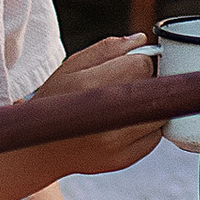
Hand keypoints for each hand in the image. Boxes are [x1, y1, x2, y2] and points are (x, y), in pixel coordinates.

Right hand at [38, 31, 167, 175]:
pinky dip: (147, 125)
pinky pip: (155, 135)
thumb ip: (108, 49)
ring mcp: (117, 143)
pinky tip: (125, 122)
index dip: (142, 60)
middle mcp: (106, 118)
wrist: (40, 151)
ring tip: (125, 102)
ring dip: (151, 103)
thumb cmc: (55, 101)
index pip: (142, 66)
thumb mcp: (71, 66)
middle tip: (131, 82)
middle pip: (155, 89)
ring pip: (160, 113)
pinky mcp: (124, 159)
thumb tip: (142, 40)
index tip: (134, 62)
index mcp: (90, 87)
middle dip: (150, 81)